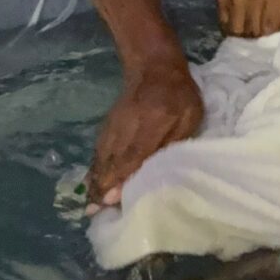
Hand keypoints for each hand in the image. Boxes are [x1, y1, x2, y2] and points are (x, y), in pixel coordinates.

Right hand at [88, 60, 204, 206]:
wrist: (154, 67)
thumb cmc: (179, 96)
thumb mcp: (189, 117)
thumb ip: (174, 142)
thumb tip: (155, 169)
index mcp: (151, 125)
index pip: (132, 157)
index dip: (120, 179)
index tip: (109, 201)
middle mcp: (126, 128)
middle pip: (112, 161)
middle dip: (102, 188)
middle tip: (94, 212)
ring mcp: (113, 127)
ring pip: (102, 157)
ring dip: (96, 181)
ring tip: (90, 206)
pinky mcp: (108, 126)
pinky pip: (99, 150)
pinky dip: (95, 168)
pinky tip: (92, 184)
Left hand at [216, 0, 279, 37]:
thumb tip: (234, 17)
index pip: (226, 26)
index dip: (234, 33)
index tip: (242, 32)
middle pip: (240, 31)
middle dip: (246, 35)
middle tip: (254, 34)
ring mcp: (258, 0)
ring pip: (256, 31)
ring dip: (260, 34)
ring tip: (264, 31)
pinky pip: (272, 24)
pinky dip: (272, 29)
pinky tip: (274, 26)